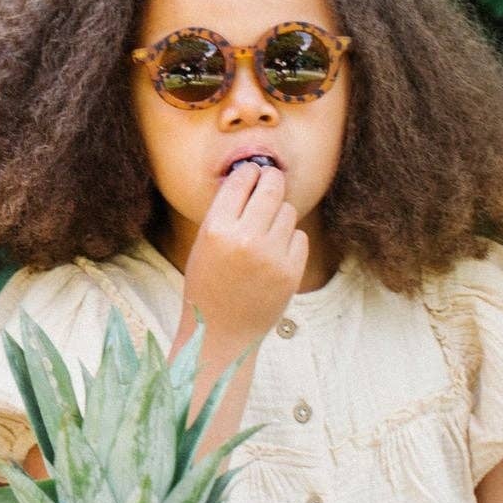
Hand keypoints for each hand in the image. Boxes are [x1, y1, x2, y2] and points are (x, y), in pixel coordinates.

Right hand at [181, 165, 308, 350]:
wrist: (220, 331)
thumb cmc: (208, 284)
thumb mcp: (204, 244)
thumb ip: (225, 212)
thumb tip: (253, 175)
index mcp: (216, 230)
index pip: (241, 181)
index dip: (248, 171)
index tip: (252, 171)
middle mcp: (244, 240)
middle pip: (272, 188)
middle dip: (272, 179)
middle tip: (271, 179)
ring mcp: (271, 257)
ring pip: (288, 211)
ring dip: (279, 215)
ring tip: (265, 232)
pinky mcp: (290, 272)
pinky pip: (299, 237)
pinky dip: (289, 241)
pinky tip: (273, 254)